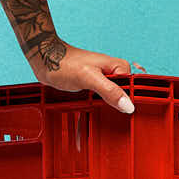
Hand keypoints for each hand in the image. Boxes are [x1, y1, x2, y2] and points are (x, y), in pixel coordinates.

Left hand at [26, 43, 147, 114]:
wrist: (44, 58)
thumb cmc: (64, 63)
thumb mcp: (89, 78)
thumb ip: (109, 91)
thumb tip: (128, 106)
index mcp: (118, 67)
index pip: (134, 89)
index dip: (130, 103)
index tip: (127, 117)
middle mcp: (112, 73)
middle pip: (123, 96)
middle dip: (117, 107)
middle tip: (110, 119)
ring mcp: (102, 80)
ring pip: (111, 99)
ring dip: (106, 109)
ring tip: (100, 118)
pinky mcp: (91, 85)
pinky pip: (99, 99)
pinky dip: (96, 107)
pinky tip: (92, 114)